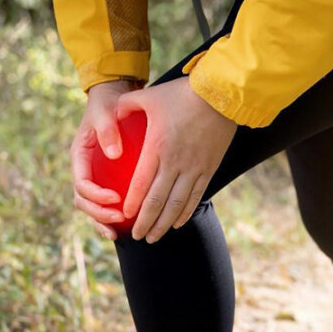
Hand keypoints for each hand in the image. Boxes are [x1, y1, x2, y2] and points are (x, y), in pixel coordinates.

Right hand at [71, 79, 140, 239]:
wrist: (114, 101)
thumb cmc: (109, 105)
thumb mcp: (105, 111)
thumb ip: (107, 129)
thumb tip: (113, 153)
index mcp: (79, 157)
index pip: (81, 183)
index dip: (95, 195)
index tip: (115, 198)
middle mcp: (84, 171)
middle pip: (83, 201)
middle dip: (98, 214)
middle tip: (119, 217)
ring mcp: (94, 179)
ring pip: (91, 208)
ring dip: (101, 222)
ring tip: (117, 232)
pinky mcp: (105, 183)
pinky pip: (105, 204)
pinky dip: (112, 218)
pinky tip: (126, 227)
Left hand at [116, 78, 236, 242]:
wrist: (221, 94)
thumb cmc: (183, 93)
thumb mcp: (149, 96)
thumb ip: (126, 106)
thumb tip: (111, 114)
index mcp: (157, 147)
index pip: (140, 183)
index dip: (132, 203)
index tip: (125, 216)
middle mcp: (175, 162)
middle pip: (157, 201)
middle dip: (145, 222)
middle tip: (136, 237)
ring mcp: (194, 168)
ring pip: (177, 205)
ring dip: (164, 224)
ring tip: (153, 237)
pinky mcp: (208, 169)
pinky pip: (196, 197)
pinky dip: (185, 213)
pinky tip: (177, 224)